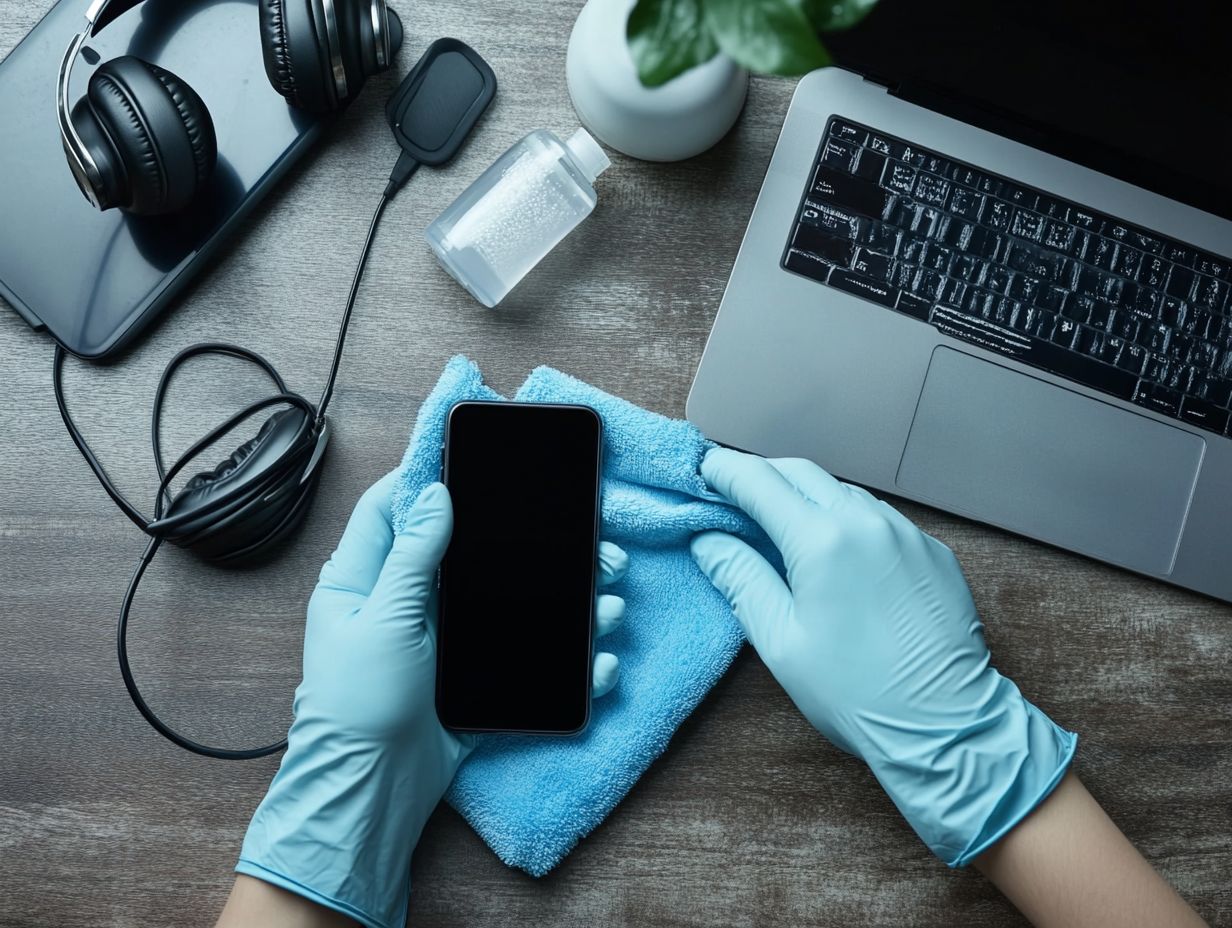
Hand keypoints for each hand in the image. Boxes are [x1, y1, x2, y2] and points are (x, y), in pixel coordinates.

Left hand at [236, 473, 625, 927]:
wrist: (371, 794)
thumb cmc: (357, 705)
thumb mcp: (383, 617)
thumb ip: (413, 555)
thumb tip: (436, 493)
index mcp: (368, 578)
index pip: (395, 507)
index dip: (428, 475)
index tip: (469, 448)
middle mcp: (409, 601)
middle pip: (471, 550)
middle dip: (528, 538)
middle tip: (580, 527)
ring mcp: (446, 640)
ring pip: (512, 599)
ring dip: (565, 595)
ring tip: (609, 590)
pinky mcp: (476, 678)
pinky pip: (526, 655)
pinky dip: (567, 656)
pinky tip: (600, 656)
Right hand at [690, 448, 1074, 866]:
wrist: (946, 725)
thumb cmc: (854, 692)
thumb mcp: (780, 641)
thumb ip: (741, 579)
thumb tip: (709, 540)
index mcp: (822, 541)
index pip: (760, 481)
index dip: (726, 471)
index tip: (704, 470)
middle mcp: (867, 521)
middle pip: (802, 472)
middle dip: (764, 475)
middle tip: (735, 494)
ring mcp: (907, 533)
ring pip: (844, 492)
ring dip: (808, 497)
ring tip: (785, 526)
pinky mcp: (933, 552)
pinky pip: (880, 519)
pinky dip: (849, 521)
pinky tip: (840, 555)